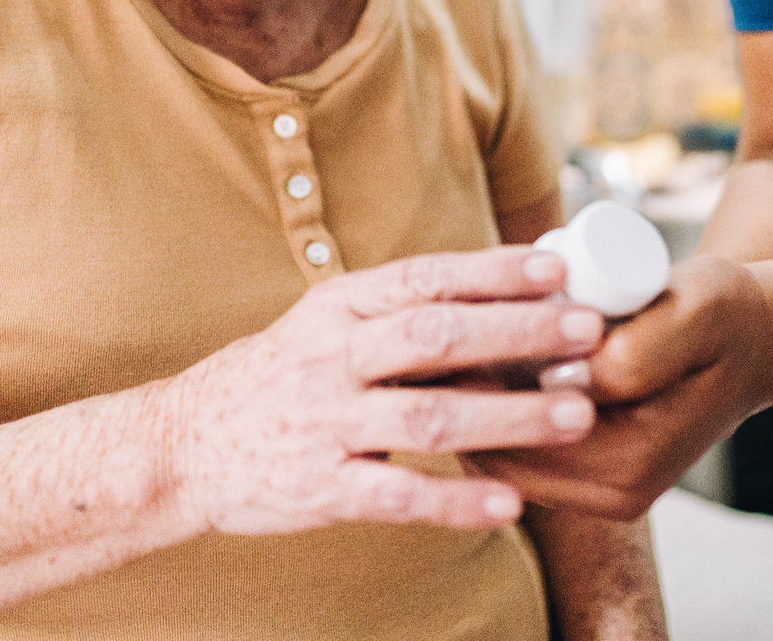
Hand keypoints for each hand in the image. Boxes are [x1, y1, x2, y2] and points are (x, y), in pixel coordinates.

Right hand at [164, 246, 608, 533]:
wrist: (183, 445)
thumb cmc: (281, 378)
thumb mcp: (329, 325)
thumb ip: (404, 314)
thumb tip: (509, 295)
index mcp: (340, 306)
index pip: (426, 278)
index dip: (493, 271)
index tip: (557, 267)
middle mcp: (332, 356)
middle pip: (435, 336)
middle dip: (518, 332)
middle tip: (589, 332)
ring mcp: (325, 423)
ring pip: (428, 415)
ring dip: (509, 416)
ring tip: (576, 417)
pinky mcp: (320, 487)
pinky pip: (396, 495)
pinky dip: (456, 501)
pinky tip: (510, 505)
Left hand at [467, 255, 772, 519]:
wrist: (757, 338)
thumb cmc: (724, 314)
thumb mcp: (692, 312)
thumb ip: (634, 354)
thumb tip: (562, 380)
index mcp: (631, 466)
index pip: (515, 439)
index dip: (472, 382)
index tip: (445, 323)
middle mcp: (613, 495)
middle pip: (496, 456)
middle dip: (461, 394)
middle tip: (436, 325)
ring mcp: (600, 491)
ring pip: (499, 454)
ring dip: (474, 399)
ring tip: (456, 334)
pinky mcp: (590, 472)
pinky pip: (518, 446)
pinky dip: (495, 403)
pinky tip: (486, 350)